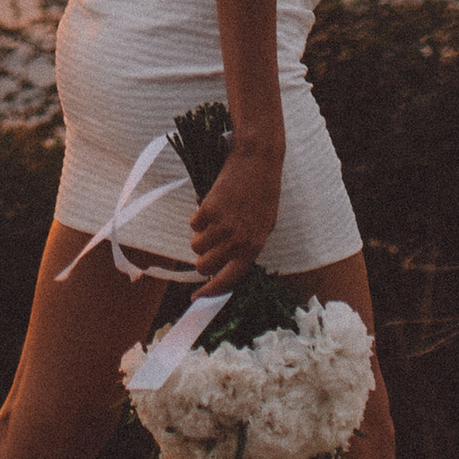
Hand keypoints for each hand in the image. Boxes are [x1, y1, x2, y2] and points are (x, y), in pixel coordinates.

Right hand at [187, 135, 282, 297]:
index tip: (198, 298)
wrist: (257, 161)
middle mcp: (238, 240)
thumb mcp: (265, 225)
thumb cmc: (263, 192)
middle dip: (201, 260)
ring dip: (200, 238)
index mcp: (254, 246)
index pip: (229, 280)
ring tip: (212, 223)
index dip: (211, 291)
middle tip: (206, 250)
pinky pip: (193, 225)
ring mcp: (222, 225)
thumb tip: (228, 265)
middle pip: (205, 265)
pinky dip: (198, 219)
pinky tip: (211, 206)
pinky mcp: (208, 209)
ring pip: (196, 246)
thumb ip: (249, 246)